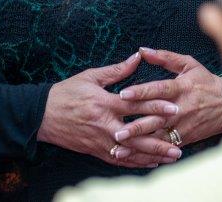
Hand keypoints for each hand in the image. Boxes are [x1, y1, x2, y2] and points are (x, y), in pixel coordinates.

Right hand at [38, 52, 184, 167]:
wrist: (41, 115)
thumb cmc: (67, 92)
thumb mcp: (91, 76)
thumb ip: (117, 70)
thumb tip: (138, 57)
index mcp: (104, 103)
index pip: (136, 105)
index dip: (156, 106)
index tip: (175, 107)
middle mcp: (104, 124)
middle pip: (137, 134)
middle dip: (160, 138)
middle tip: (180, 141)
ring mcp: (100, 140)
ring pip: (131, 151)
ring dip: (152, 155)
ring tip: (173, 156)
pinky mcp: (95, 151)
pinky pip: (120, 160)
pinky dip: (136, 163)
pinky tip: (152, 164)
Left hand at [115, 47, 221, 149]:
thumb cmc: (206, 82)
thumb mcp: (189, 65)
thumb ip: (165, 57)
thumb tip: (142, 50)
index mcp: (181, 88)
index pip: (159, 90)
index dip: (141, 92)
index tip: (123, 94)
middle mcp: (181, 108)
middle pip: (156, 118)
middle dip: (136, 126)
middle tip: (117, 131)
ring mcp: (183, 125)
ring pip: (159, 136)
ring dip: (140, 142)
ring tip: (121, 147)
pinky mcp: (186, 138)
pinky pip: (166, 146)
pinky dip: (151, 152)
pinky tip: (136, 156)